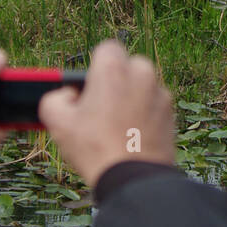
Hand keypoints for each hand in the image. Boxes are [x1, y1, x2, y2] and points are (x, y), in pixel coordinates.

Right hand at [39, 39, 175, 188]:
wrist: (133, 177)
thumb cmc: (95, 147)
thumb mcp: (58, 122)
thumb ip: (55, 97)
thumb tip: (67, 95)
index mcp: (113, 69)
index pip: (106, 49)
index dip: (96, 67)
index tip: (90, 87)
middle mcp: (141, 73)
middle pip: (127, 66)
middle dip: (116, 81)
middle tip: (101, 108)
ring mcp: (160, 92)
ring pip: (142, 86)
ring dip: (132, 97)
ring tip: (116, 126)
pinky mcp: (171, 111)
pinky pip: (154, 104)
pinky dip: (146, 113)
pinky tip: (132, 135)